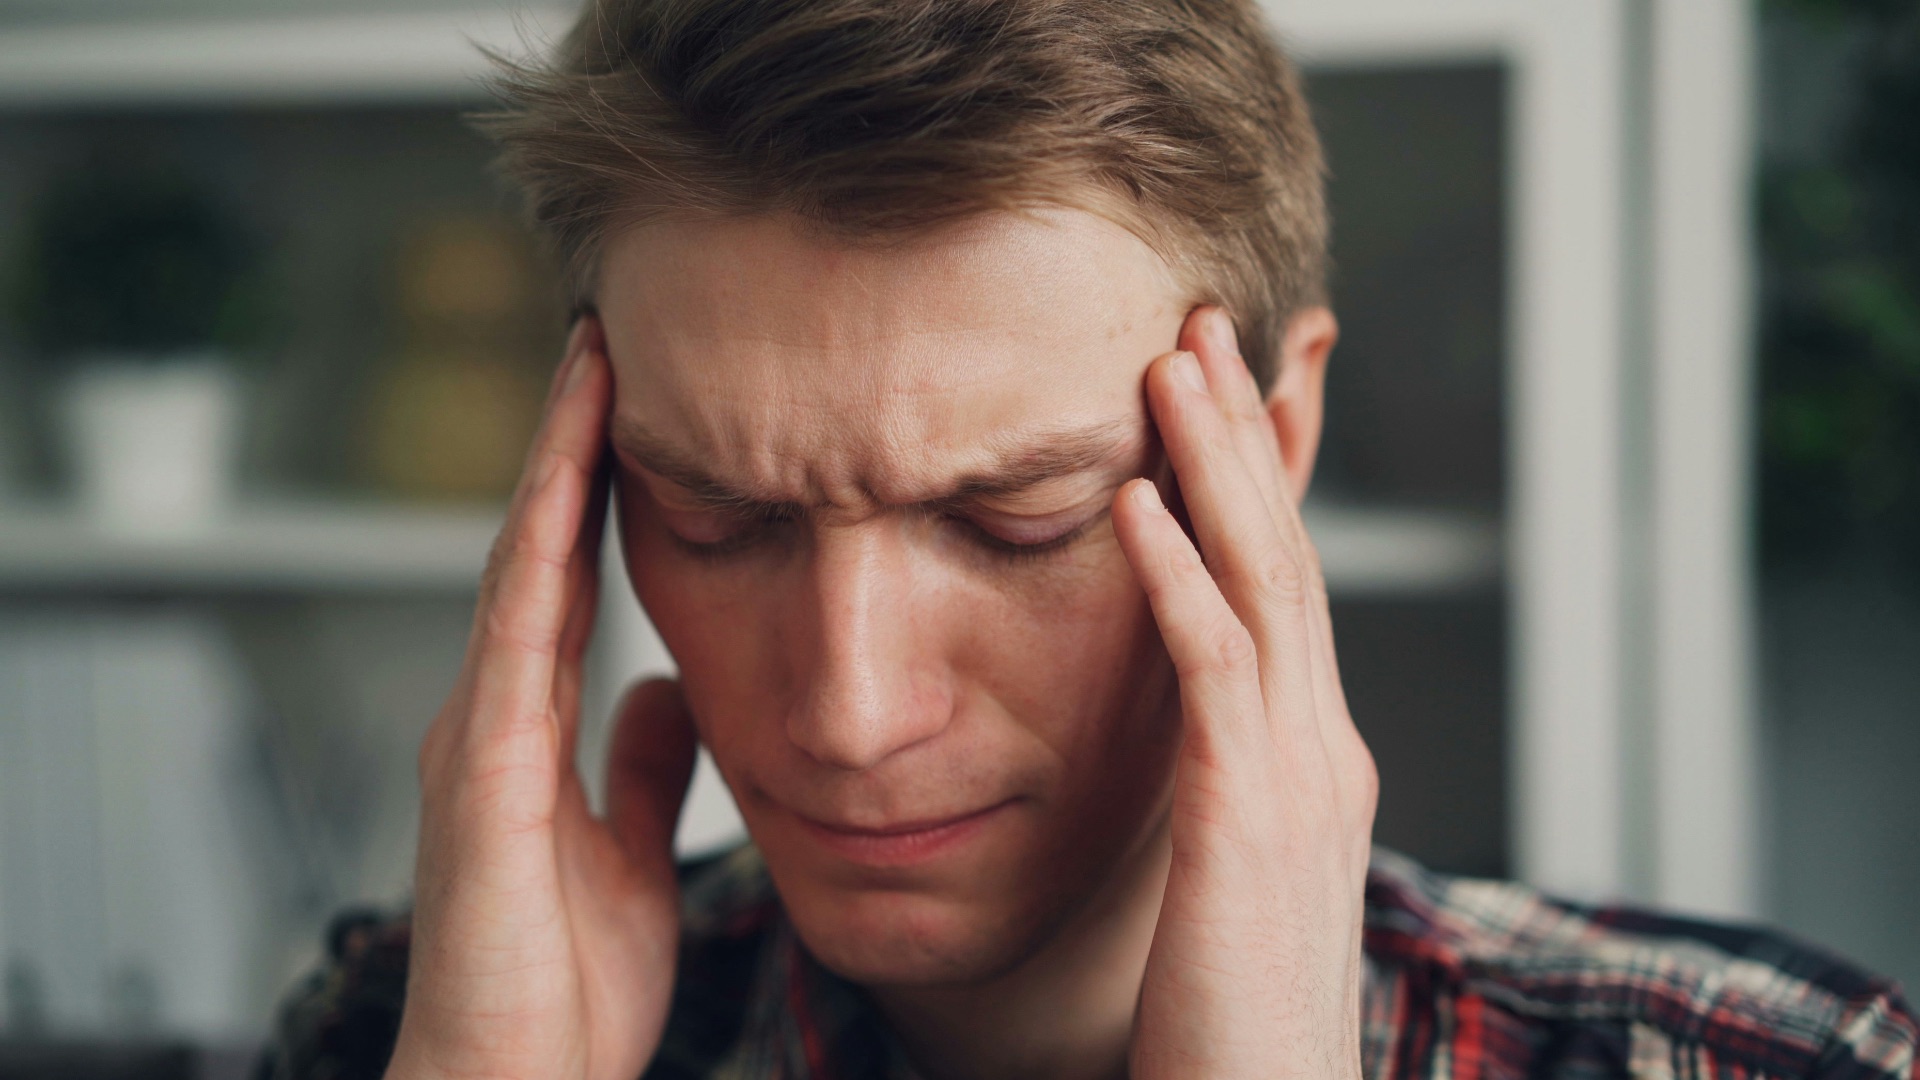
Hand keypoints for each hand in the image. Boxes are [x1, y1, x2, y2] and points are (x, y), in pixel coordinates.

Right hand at [387, 319, 698, 1079]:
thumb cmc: (561, 988)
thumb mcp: (630, 854)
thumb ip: (642, 768)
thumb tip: (666, 690)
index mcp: (530, 729)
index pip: (569, 579)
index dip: (595, 491)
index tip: (634, 403)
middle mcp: (494, 715)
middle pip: (536, 551)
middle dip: (569, 447)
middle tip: (605, 342)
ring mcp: (479, 738)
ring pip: (517, 571)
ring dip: (551, 469)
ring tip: (589, 370)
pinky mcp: (483, 778)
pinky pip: (515, 645)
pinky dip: (537, 560)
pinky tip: (561, 490)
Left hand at [1113, 309, 1378, 1079]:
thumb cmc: (1231, 1024)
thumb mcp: (1233, 884)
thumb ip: (1220, 797)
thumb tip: (1184, 744)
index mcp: (1314, 762)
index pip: (1287, 587)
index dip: (1257, 479)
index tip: (1217, 388)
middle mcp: (1323, 751)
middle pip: (1285, 555)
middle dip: (1243, 434)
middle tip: (1198, 324)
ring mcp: (1299, 781)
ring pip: (1262, 585)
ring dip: (1213, 468)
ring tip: (1168, 366)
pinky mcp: (1248, 824)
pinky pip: (1211, 674)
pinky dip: (1173, 579)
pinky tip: (1130, 504)